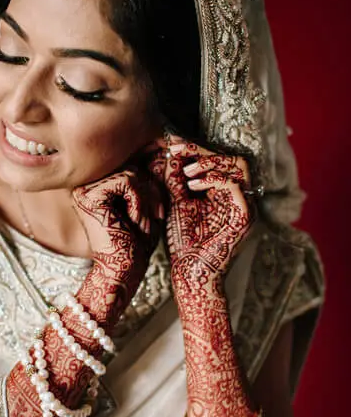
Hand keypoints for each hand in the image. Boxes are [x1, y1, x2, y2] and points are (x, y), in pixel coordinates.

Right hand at [73, 161, 164, 324]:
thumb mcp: (148, 205)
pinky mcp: (88, 196)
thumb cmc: (136, 244)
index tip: (158, 207)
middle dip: (151, 189)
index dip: (151, 180)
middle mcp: (86, 184)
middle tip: (156, 215)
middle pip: (131, 165)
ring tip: (144, 221)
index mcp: (97, 186)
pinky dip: (138, 201)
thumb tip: (162, 147)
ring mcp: (84, 189)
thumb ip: (149, 179)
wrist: (122, 272)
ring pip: (131, 171)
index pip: (130, 164)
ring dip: (146, 198)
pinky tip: (134, 221)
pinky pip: (126, 180)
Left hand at [147, 138, 254, 286]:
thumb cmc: (183, 241)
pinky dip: (213, 178)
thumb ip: (175, 176)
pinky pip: (236, 185)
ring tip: (186, 172)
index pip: (220, 158)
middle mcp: (239, 196)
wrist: (190, 272)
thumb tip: (171, 149)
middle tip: (178, 152)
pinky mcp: (244, 217)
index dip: (196, 147)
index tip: (172, 144)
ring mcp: (245, 206)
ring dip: (210, 162)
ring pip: (239, 165)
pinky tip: (192, 184)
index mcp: (226, 192)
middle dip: (203, 150)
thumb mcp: (177, 200)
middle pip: (232, 157)